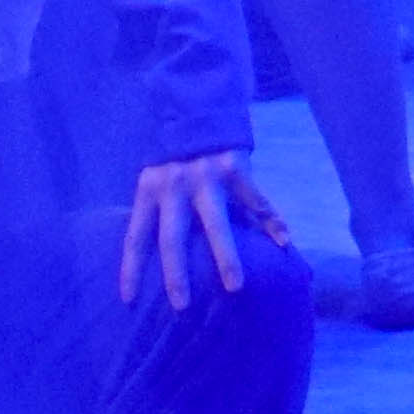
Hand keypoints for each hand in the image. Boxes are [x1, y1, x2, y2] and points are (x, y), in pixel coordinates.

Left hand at [123, 145, 291, 311]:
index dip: (131, 268)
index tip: (129, 300)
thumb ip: (161, 209)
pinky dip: (272, 222)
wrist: (200, 107)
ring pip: (216, 223)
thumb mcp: (158, 178)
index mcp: (149, 190)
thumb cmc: (175, 157)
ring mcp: (206, 177)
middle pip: (173, 236)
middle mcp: (175, 186)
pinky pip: (255, 201)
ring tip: (235, 286)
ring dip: (225, 256)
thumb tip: (166, 255)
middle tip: (181, 306)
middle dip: (176, 273)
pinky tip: (284, 243)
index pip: (136, 235)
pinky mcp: (235, 167)